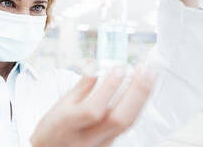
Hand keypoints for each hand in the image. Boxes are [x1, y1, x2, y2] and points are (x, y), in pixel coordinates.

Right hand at [30, 66, 154, 146]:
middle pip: (119, 119)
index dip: (109, 88)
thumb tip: (94, 64)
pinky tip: (143, 92)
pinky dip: (138, 106)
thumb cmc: (53, 129)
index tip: (119, 68)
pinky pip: (128, 125)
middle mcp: (88, 138)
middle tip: (145, 70)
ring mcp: (102, 144)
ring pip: (128, 123)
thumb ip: (81, 86)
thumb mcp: (61, 104)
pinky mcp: (110, 144)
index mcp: (70, 124)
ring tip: (150, 76)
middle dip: (136, 92)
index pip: (94, 109)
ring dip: (142, 97)